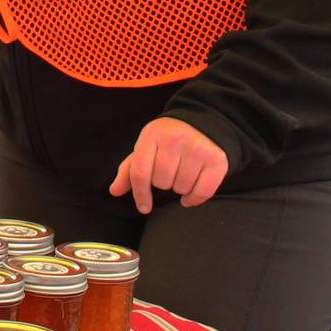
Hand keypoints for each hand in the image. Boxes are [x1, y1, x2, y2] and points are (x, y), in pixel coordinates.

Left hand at [108, 117, 227, 213]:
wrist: (199, 123)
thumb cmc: (166, 140)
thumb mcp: (146, 148)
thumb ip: (129, 170)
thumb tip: (114, 191)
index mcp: (152, 135)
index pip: (140, 173)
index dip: (140, 194)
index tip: (144, 207)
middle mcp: (175, 139)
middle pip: (162, 182)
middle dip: (163, 183)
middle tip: (169, 172)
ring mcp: (197, 148)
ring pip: (181, 188)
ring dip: (179, 188)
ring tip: (181, 174)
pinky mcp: (216, 159)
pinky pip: (203, 192)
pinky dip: (195, 199)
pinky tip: (190, 195)